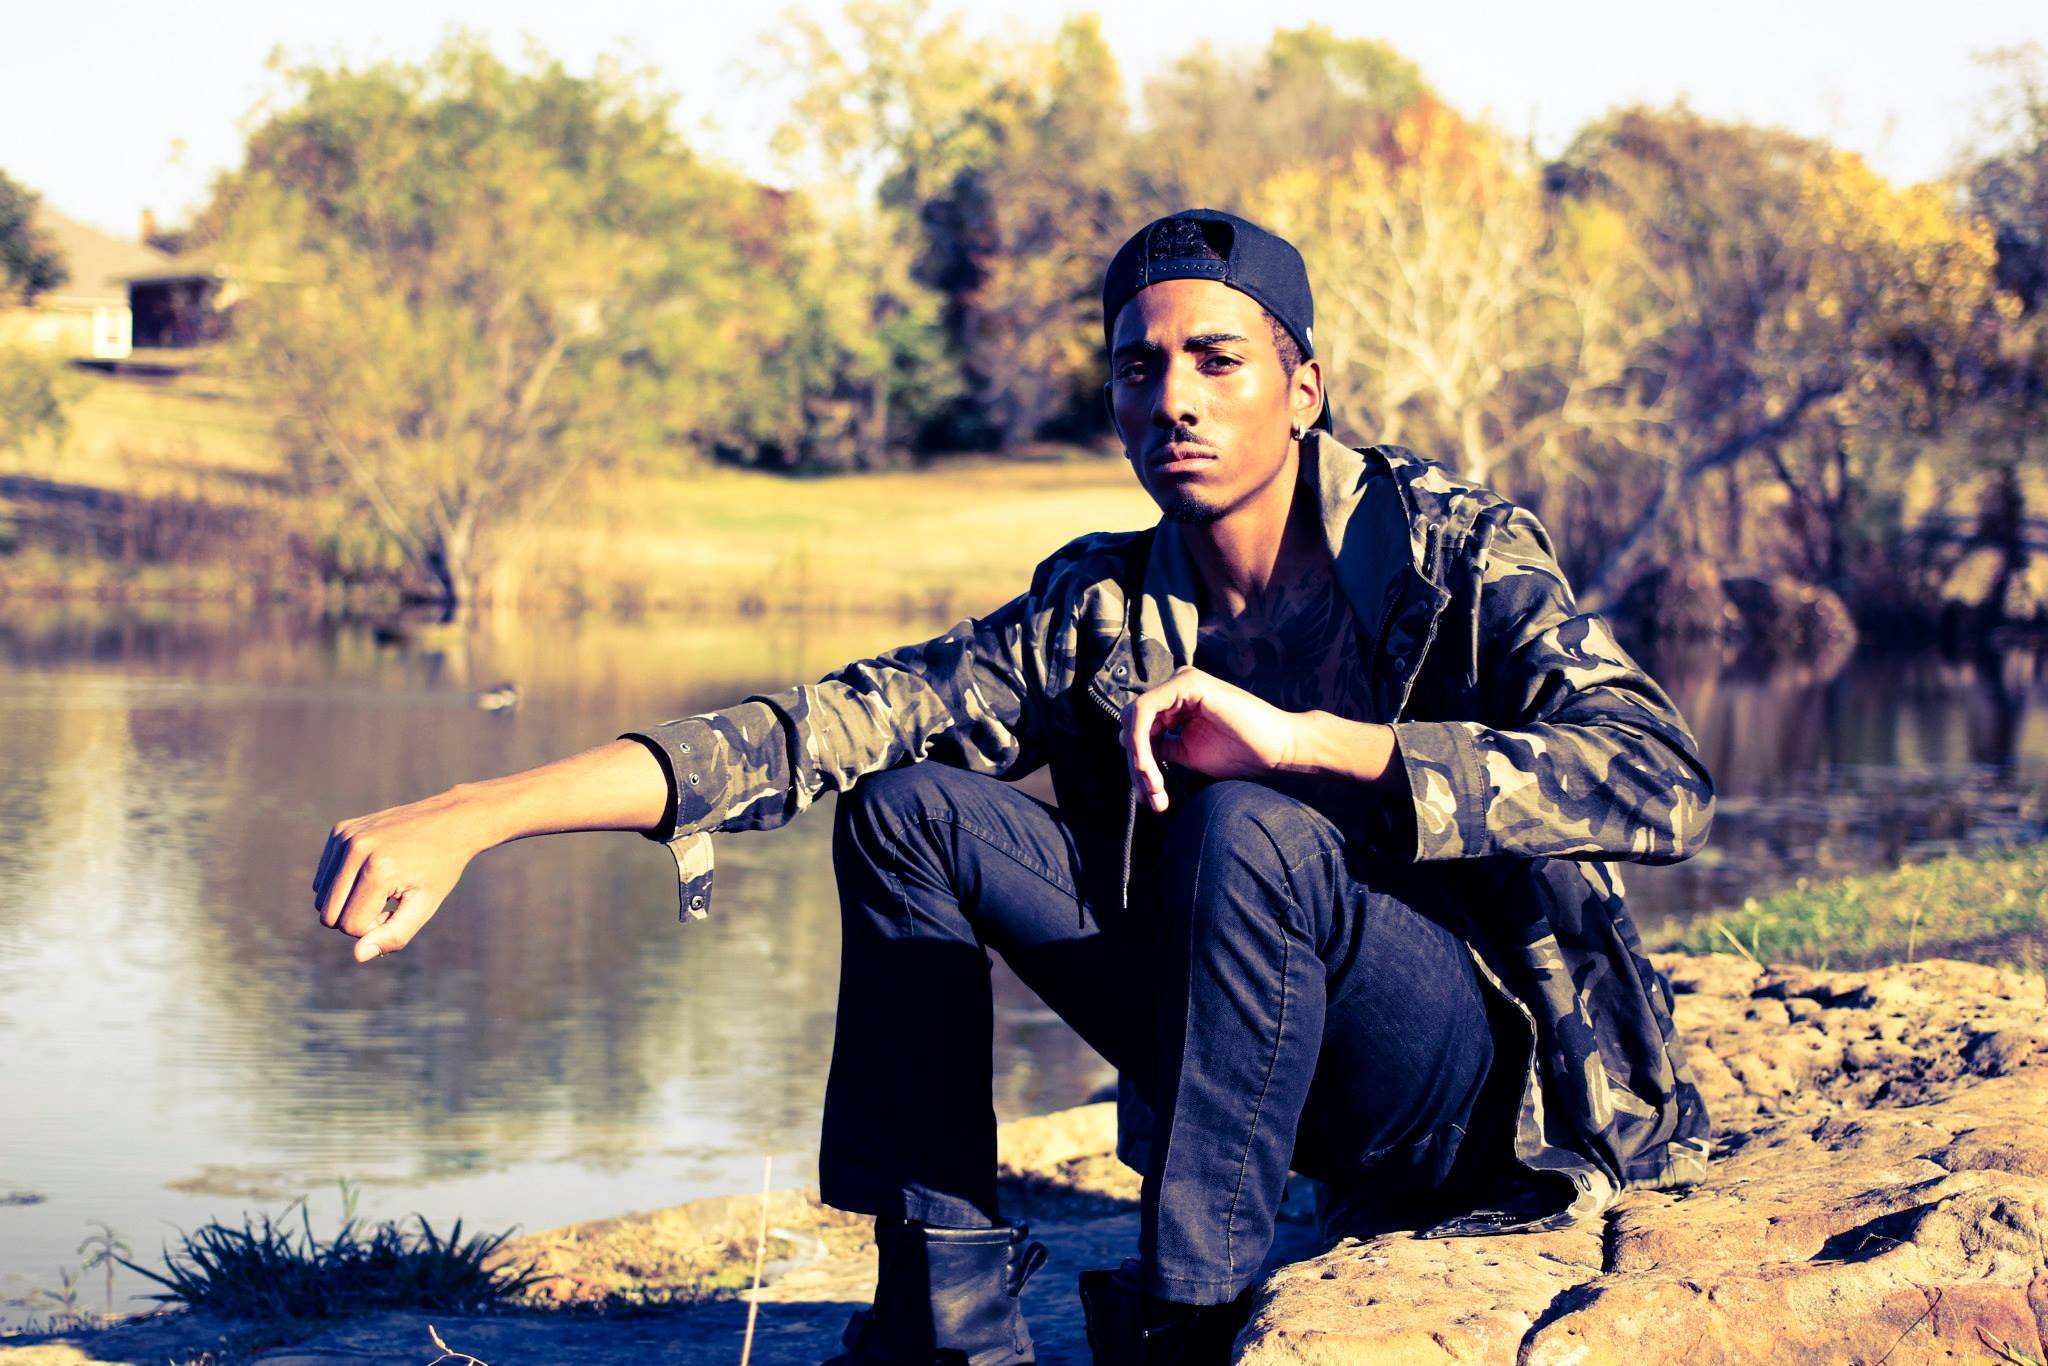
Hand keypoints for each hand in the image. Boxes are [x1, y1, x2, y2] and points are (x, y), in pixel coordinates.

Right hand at [312, 788, 489, 962]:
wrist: (450, 820)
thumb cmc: (439, 869)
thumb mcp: (424, 906)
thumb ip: (394, 936)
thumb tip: (357, 955)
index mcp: (378, 870)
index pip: (350, 926)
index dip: (373, 928)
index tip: (398, 910)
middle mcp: (356, 849)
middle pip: (328, 914)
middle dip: (357, 917)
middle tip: (389, 902)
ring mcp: (345, 836)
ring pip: (321, 896)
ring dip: (348, 901)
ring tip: (382, 886)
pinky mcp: (340, 830)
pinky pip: (323, 876)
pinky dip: (344, 883)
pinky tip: (373, 870)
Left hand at [1120, 666, 1303, 811]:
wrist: (1277, 749)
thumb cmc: (1241, 753)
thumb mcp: (1188, 753)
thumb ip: (1161, 745)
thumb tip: (1128, 744)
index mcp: (1178, 702)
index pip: (1142, 728)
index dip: (1138, 764)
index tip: (1147, 798)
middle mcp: (1177, 687)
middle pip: (1134, 723)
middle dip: (1136, 765)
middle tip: (1148, 798)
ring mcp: (1181, 682)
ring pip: (1136, 718)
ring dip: (1139, 758)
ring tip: (1154, 789)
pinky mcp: (1186, 683)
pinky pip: (1146, 710)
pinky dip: (1142, 741)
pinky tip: (1148, 766)